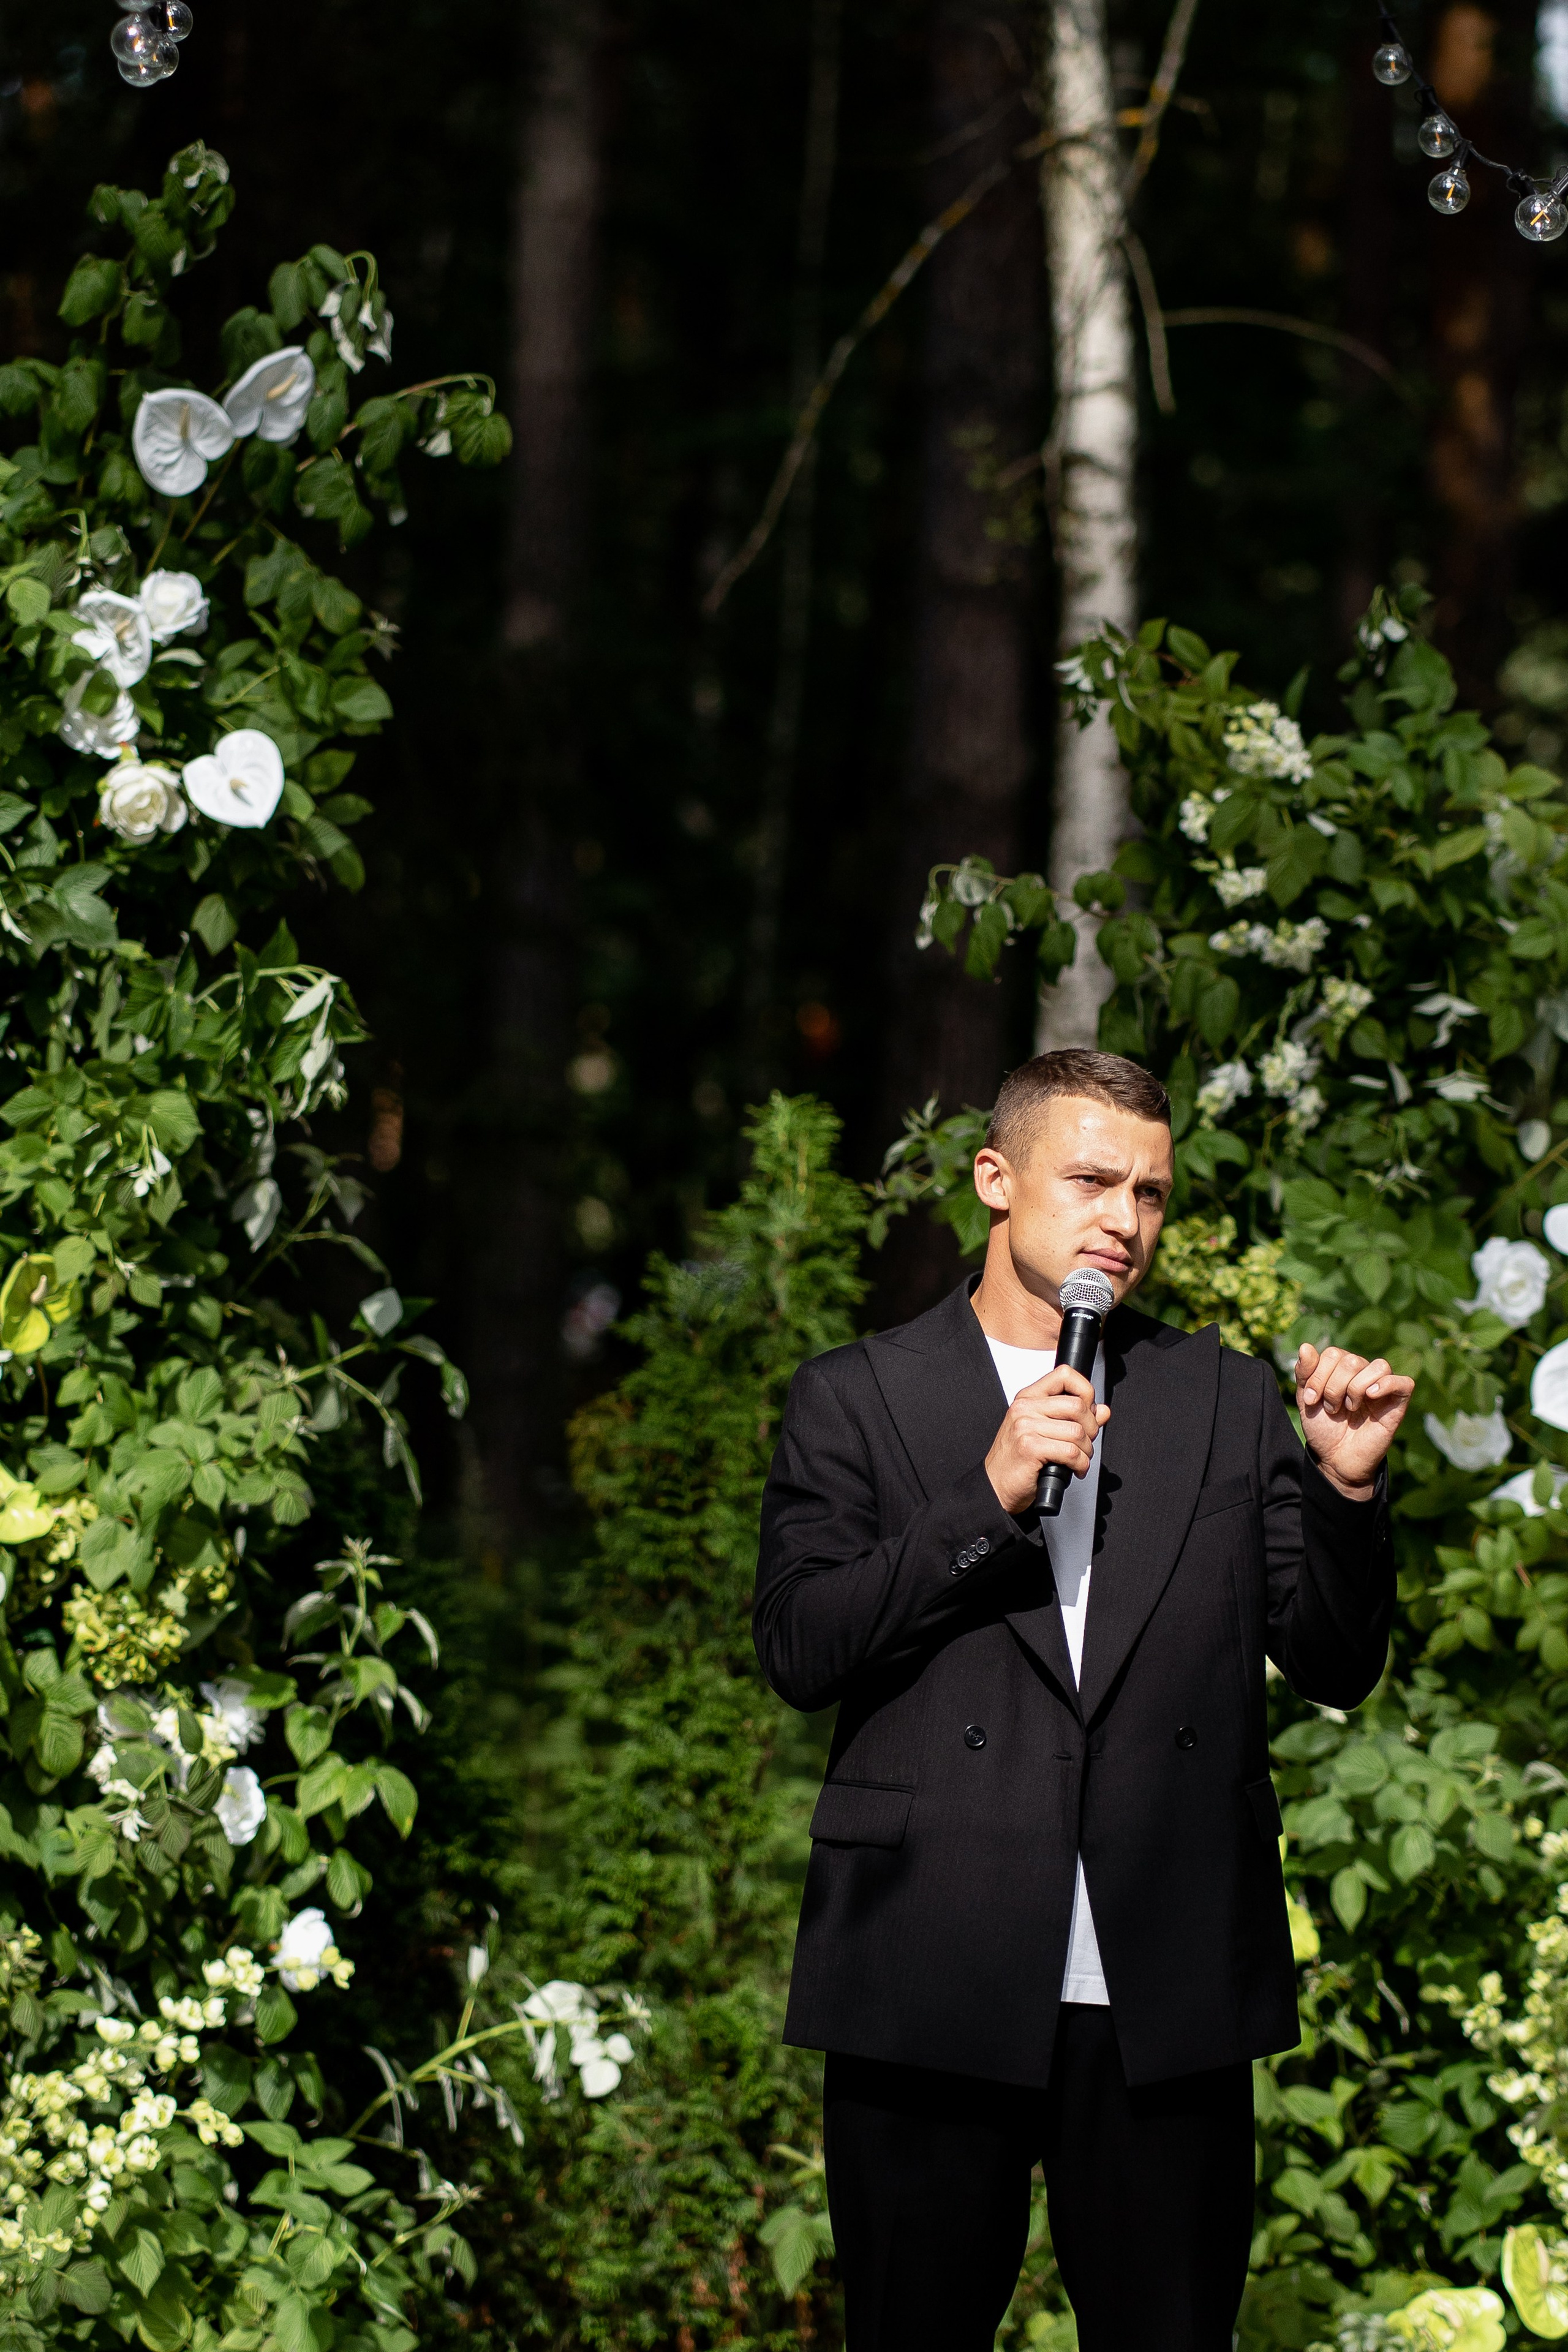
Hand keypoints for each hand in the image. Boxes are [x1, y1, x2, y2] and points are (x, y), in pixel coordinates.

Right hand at [984, 1368, 1109, 1515]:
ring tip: (1079, 1460)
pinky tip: (1075, 1469)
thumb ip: (1075, 1418)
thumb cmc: (1019, 1461)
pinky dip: (1081, 1464)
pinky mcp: (1030, 1447)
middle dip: (1091, 1428)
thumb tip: (1102, 1410)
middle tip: (1085, 1444)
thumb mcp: (1046, 1432)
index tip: (1088, 1411)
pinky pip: (1071, 1452)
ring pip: (1077, 1431)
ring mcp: (1025, 1426)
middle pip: (1077, 1405)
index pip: (1064, 1374)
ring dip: (1086, 1451)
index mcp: (1028, 1398)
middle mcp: (1025, 1408)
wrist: (996, 1486)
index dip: (1085, 1391)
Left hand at [1295, 1343, 1413, 1499]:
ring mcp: (1382, 1387)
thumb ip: (1305, 1373)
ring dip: (1356, 1388)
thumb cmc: (1324, 1429)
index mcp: (1342, 1368)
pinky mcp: (1398, 1404)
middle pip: (1352, 1360)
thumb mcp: (1307, 1400)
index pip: (1333, 1353)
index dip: (1318, 1375)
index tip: (1311, 1400)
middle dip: (1334, 1386)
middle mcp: (1364, 1373)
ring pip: (1378, 1366)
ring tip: (1349, 1408)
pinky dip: (1387, 1385)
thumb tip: (1305, 1346)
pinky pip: (1403, 1382)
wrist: (1336, 1459)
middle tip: (1331, 1408)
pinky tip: (1370, 1397)